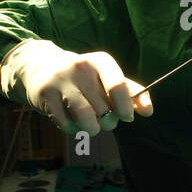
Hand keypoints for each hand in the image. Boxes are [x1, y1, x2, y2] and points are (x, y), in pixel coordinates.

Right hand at [1, 40, 153, 134]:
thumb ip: (130, 93)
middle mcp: (81, 67)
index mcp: (100, 61)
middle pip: (104, 109)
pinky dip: (73, 129)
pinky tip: (72, 120)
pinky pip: (67, 124)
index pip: (118, 87)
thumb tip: (148, 111)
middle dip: (108, 121)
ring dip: (92, 128)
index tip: (126, 116)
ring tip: (90, 124)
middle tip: (103, 118)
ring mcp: (61, 81)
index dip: (125, 107)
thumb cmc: (84, 78)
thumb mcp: (106, 77)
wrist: (42, 67)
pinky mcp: (45, 94)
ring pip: (86, 118)